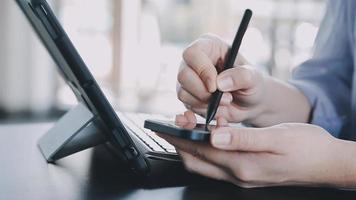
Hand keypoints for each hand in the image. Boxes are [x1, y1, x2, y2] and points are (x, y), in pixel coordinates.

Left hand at [159, 111, 355, 187]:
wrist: (327, 163)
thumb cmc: (307, 147)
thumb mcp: (277, 138)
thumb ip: (244, 138)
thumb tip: (215, 137)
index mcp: (243, 164)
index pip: (201, 151)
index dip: (180, 138)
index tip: (165, 125)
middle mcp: (239, 175)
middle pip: (197, 161)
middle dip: (179, 144)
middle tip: (169, 126)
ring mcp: (242, 177)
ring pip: (205, 165)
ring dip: (191, 148)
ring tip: (184, 129)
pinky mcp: (247, 173)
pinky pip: (217, 164)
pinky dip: (205, 152)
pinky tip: (207, 139)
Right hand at [177, 34, 265, 123]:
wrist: (250, 103)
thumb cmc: (252, 84)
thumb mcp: (254, 77)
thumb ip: (241, 76)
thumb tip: (220, 83)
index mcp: (209, 46)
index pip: (193, 53)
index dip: (202, 70)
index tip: (215, 86)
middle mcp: (195, 60)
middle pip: (183, 75)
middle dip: (203, 92)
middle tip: (226, 98)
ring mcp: (189, 78)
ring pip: (183, 92)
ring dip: (204, 102)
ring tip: (225, 101)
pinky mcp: (187, 94)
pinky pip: (186, 104)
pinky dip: (202, 109)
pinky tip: (216, 107)